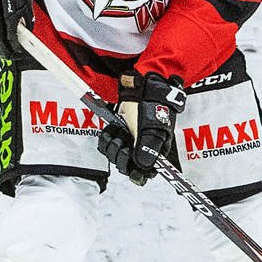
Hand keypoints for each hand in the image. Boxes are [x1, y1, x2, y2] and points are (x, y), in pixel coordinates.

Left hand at [97, 71, 185, 185]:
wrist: (139, 88)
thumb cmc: (151, 105)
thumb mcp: (151, 127)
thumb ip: (148, 149)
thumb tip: (143, 167)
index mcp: (155, 151)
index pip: (145, 173)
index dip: (137, 174)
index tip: (131, 168)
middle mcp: (142, 149)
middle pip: (127, 167)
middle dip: (121, 155)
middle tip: (123, 142)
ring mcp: (129, 142)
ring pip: (115, 157)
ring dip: (113, 146)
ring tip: (118, 132)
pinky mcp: (118, 134)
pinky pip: (106, 146)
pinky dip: (106, 139)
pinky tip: (112, 129)